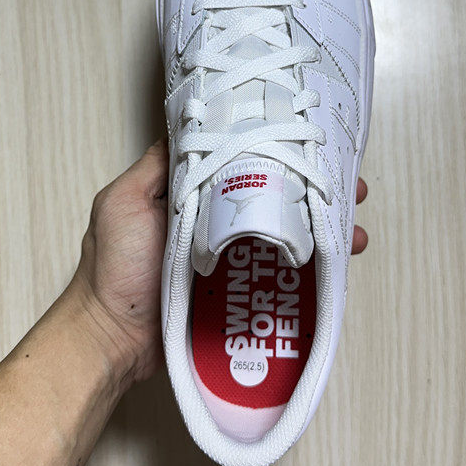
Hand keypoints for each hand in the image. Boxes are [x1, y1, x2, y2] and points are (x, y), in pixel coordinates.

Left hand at [71, 138, 368, 385]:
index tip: (311, 144)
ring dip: (323, 229)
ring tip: (354, 230)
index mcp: (194, 192)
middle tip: (353, 189)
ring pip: (286, 234)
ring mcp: (232, 256)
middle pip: (275, 198)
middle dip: (315, 190)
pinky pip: (281, 273)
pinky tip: (337, 265)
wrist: (111, 338)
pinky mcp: (241, 289)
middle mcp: (218, 219)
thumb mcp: (125, 201)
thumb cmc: (112, 268)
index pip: (244, 162)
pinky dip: (312, 268)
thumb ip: (156, 166)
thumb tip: (191, 127)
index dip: (279, 152)